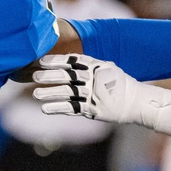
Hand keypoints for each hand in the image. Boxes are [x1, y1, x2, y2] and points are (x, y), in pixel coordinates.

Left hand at [33, 54, 170, 137]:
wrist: (136, 102)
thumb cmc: (119, 84)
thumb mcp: (108, 68)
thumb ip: (90, 65)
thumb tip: (70, 61)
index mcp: (97, 66)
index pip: (73, 61)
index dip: (57, 61)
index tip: (42, 61)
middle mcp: (94, 79)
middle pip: (68, 76)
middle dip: (50, 76)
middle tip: (34, 76)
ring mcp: (94, 95)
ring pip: (67, 93)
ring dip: (50, 93)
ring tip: (36, 94)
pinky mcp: (93, 109)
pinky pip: (72, 108)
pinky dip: (58, 108)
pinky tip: (45, 109)